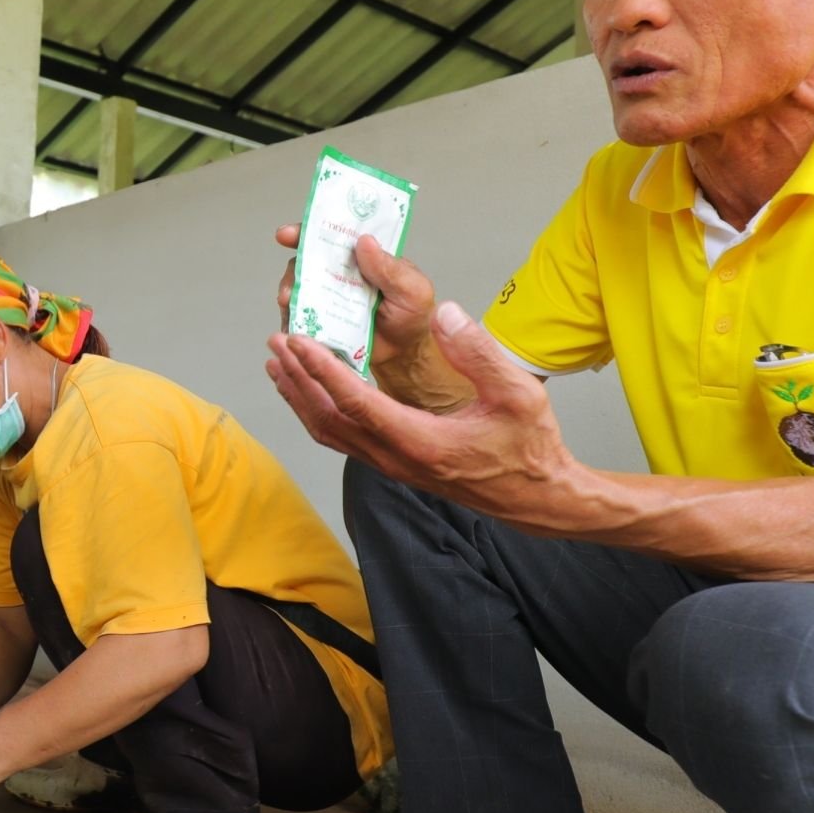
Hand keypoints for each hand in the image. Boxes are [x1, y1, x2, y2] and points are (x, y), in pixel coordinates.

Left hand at [266, 299, 581, 526]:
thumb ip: (480, 353)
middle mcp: (397, 458)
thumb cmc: (530, 447)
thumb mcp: (519, 394)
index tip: (298, 342)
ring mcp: (392, 466)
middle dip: (299, 380)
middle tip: (277, 344)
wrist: (536, 497)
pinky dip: (318, 411)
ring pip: (330, 433)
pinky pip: (343, 439)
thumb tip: (447, 315)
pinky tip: (309, 392)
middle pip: (329, 419)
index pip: (356, 402)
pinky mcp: (394, 465)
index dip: (322, 371)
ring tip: (279, 364)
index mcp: (421, 441)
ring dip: (301, 397)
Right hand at [272, 229, 471, 413]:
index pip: (333, 236)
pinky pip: (300, 317)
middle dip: (293, 271)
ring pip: (300, 289)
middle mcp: (340, 274)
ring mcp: (327, 298)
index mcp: (362, 258)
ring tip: (290, 305)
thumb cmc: (413, 317)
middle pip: (307, 262)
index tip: (286, 235)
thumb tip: (365, 242)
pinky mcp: (321, 322)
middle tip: (289, 287)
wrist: (405, 356)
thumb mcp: (412, 289)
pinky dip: (292, 320)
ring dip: (290, 295)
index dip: (308, 231)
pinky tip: (292, 326)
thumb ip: (390, 268)